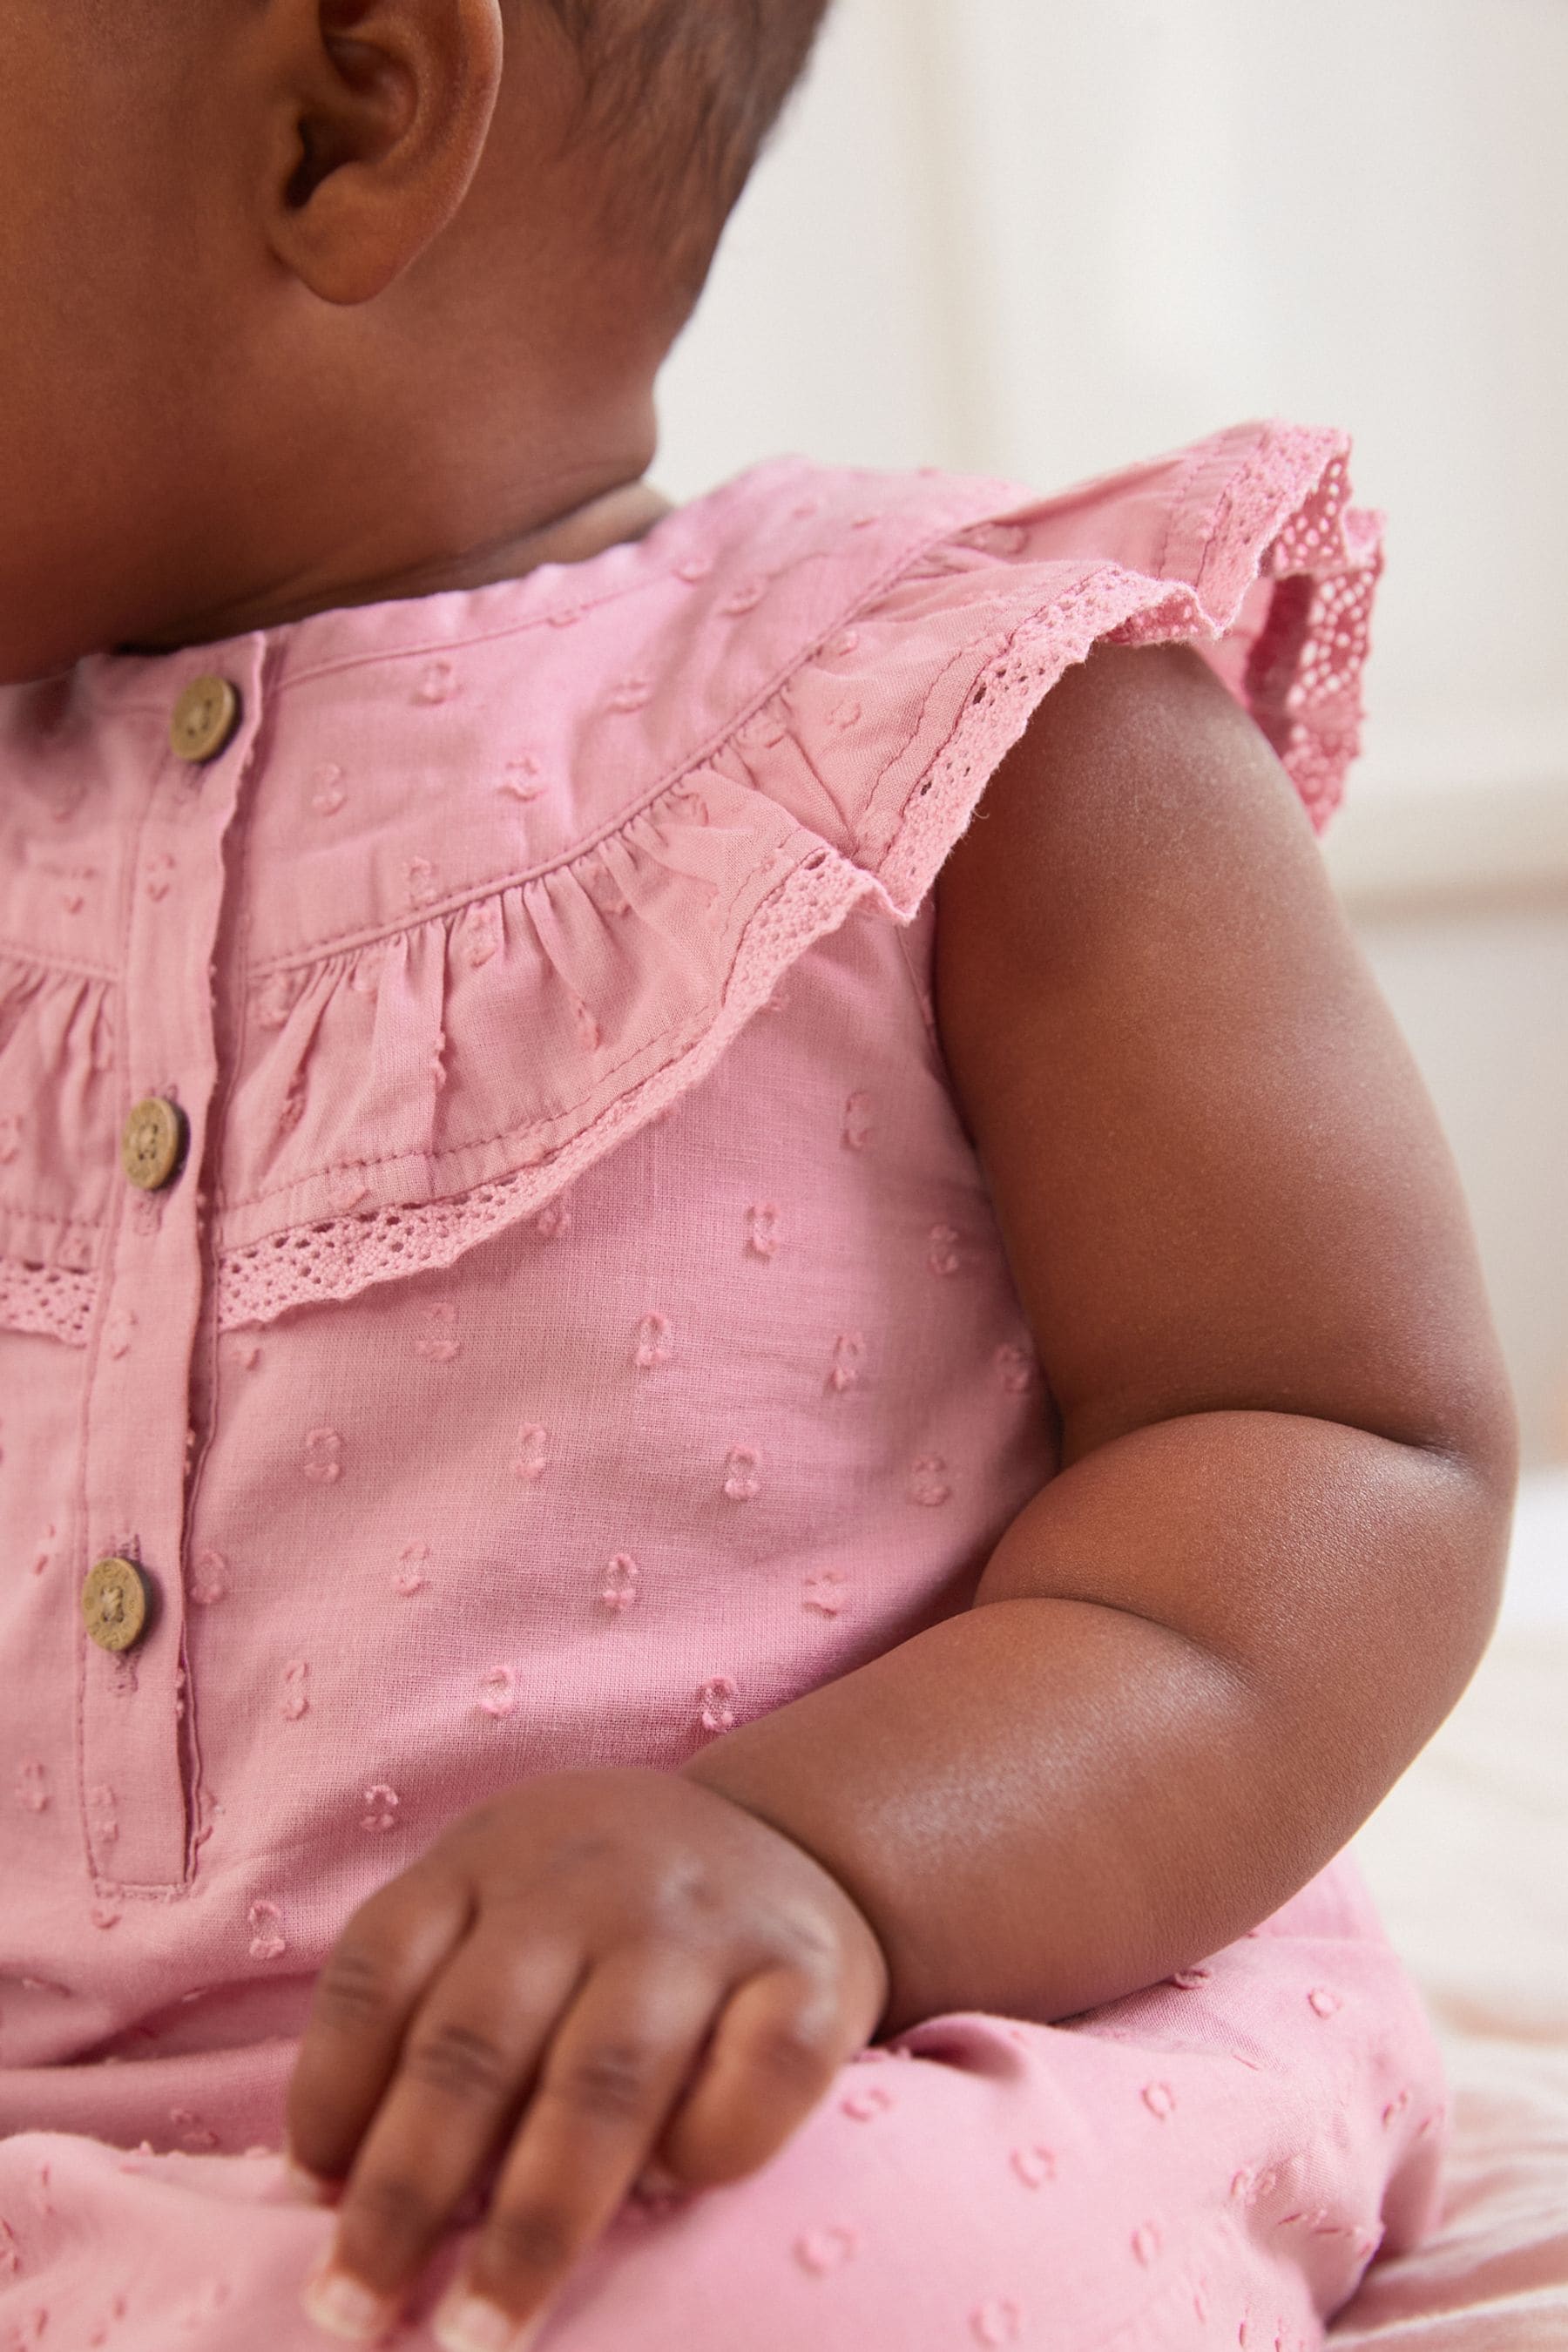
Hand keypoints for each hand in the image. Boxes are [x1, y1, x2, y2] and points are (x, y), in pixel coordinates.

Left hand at [286, 1765, 889, 2348]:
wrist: (797, 1836)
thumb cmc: (609, 1917)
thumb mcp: (507, 1907)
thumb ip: (430, 2011)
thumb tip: (327, 2189)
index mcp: (491, 1855)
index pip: (381, 1967)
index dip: (330, 2089)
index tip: (307, 2200)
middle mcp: (589, 1879)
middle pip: (474, 2042)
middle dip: (404, 2192)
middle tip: (351, 2309)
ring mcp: (701, 1921)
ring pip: (602, 2080)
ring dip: (531, 2223)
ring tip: (477, 2331)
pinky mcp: (811, 1969)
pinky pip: (754, 2081)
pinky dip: (704, 2151)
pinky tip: (667, 2191)